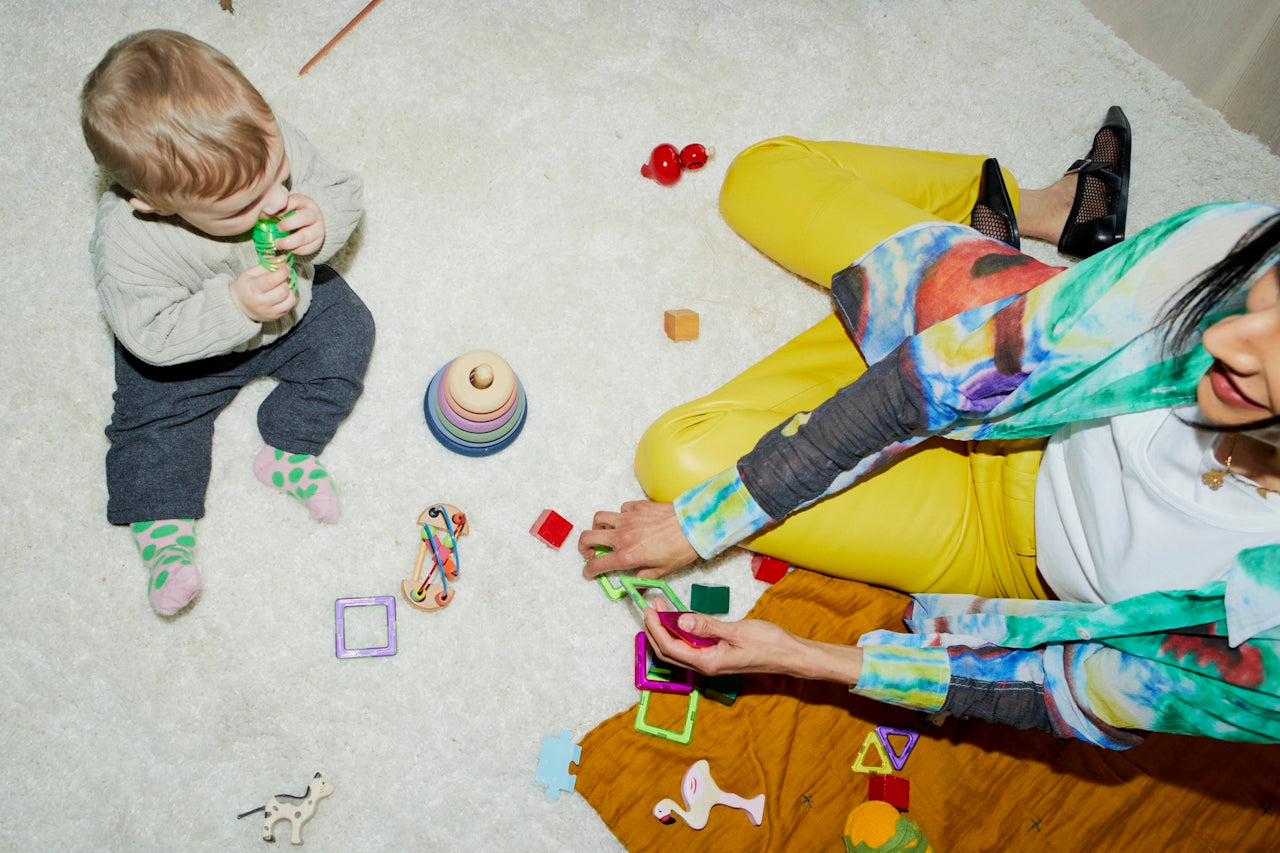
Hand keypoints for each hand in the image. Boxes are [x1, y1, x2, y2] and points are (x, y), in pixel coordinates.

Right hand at [229, 263, 296, 321]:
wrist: (239, 307)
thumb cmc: (245, 287)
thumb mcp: (251, 273)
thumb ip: (267, 265)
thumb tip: (283, 258)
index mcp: (254, 289)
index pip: (272, 280)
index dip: (282, 272)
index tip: (286, 267)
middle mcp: (262, 302)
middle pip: (283, 290)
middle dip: (285, 281)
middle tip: (281, 278)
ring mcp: (270, 311)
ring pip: (289, 299)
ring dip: (289, 290)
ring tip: (281, 286)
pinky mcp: (276, 316)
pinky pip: (290, 305)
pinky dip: (289, 298)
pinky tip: (283, 294)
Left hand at [274, 193, 325, 256]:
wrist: (310, 226)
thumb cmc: (293, 215)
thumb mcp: (287, 207)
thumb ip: (278, 208)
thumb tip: (265, 212)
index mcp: (304, 202)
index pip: (295, 201)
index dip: (284, 208)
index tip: (273, 213)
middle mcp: (314, 214)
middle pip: (304, 218)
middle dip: (288, 224)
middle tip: (277, 229)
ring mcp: (318, 229)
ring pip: (304, 237)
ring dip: (289, 242)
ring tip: (277, 244)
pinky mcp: (318, 242)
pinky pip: (306, 248)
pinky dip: (295, 250)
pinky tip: (288, 249)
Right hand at [578, 500, 698, 579]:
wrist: (695, 526)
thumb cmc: (681, 549)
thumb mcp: (662, 572)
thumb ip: (644, 577)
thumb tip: (635, 581)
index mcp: (628, 556)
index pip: (597, 565)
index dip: (588, 570)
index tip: (589, 571)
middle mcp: (623, 536)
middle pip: (587, 537)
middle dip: (583, 546)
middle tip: (591, 551)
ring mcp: (628, 519)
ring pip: (599, 518)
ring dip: (598, 527)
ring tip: (606, 533)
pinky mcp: (638, 506)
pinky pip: (621, 509)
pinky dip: (621, 515)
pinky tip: (630, 521)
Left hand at [643, 599, 863, 684]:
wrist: (790, 655)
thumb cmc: (768, 643)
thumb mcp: (737, 630)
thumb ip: (707, 627)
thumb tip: (680, 621)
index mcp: (708, 662)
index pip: (670, 647)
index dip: (656, 628)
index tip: (650, 609)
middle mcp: (706, 666)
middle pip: (668, 651)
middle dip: (655, 629)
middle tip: (651, 606)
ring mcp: (711, 663)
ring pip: (678, 650)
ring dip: (667, 630)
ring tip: (662, 608)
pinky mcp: (717, 657)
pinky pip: (691, 647)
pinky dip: (681, 633)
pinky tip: (681, 619)